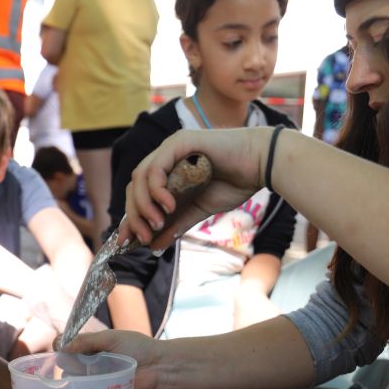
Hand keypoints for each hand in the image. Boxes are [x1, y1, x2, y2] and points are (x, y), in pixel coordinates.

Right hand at [58, 329, 164, 388]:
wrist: (158, 366)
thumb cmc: (138, 347)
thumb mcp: (111, 338)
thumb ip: (87, 341)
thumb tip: (62, 346)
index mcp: (92, 345)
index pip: (69, 344)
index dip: (61, 345)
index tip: (60, 348)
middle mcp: (92, 361)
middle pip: (68, 363)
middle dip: (67, 364)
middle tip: (75, 365)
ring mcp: (97, 376)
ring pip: (75, 379)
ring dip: (73, 380)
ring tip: (79, 379)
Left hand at [118, 127, 271, 250]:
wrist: (262, 165)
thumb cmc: (235, 183)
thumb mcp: (198, 211)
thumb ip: (176, 224)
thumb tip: (153, 246)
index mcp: (167, 170)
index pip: (138, 193)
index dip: (130, 217)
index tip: (127, 241)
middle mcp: (165, 156)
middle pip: (134, 187)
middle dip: (135, 216)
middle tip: (144, 237)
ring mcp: (171, 147)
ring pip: (140, 178)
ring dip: (144, 205)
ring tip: (157, 224)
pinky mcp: (181, 142)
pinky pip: (157, 167)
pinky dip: (157, 189)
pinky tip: (169, 206)